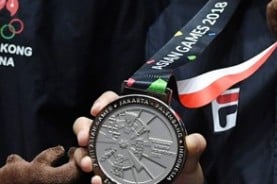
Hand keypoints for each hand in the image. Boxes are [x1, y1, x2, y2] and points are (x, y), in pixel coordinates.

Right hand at [72, 91, 207, 183]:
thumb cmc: (182, 166)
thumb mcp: (189, 155)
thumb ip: (193, 146)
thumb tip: (194, 141)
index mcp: (136, 121)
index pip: (114, 103)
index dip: (103, 101)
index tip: (97, 109)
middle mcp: (119, 136)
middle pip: (91, 123)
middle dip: (83, 128)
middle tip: (84, 138)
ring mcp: (112, 155)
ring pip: (86, 149)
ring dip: (82, 154)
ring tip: (88, 164)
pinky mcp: (110, 174)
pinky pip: (95, 174)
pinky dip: (93, 178)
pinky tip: (97, 182)